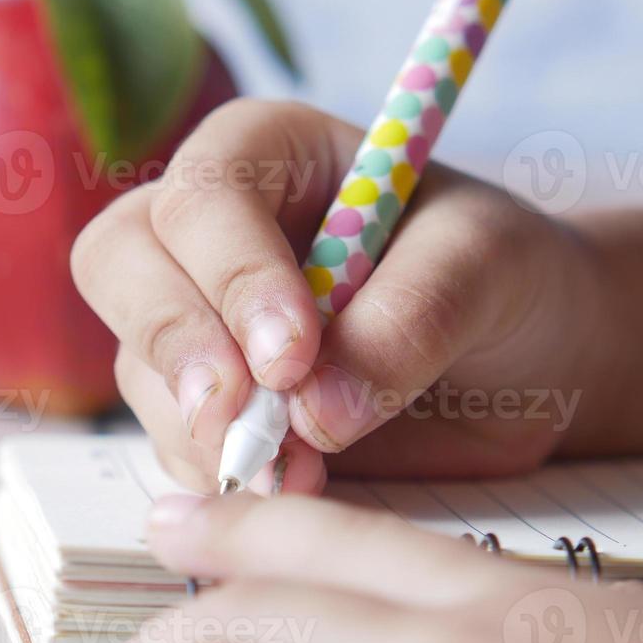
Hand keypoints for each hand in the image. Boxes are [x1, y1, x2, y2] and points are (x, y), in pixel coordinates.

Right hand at [70, 99, 612, 493]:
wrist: (522, 360)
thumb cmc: (500, 276)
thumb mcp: (487, 267)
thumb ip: (412, 317)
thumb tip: (315, 414)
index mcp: (264, 154)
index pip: (203, 198)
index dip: (233, 276)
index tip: (291, 359)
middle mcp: (205, 232)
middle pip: (120, 265)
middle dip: (176, 347)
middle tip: (242, 421)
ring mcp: (193, 322)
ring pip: (142, 368)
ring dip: (205, 429)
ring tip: (300, 473)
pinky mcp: (204, 407)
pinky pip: (174, 442)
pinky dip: (220, 474)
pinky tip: (290, 488)